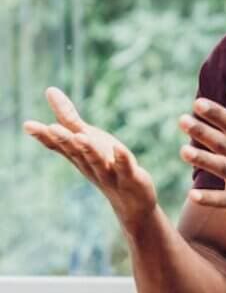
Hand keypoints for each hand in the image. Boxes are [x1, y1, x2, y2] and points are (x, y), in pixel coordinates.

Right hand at [23, 88, 157, 231]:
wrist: (131, 202)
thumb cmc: (105, 165)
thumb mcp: (87, 139)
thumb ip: (69, 118)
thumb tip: (49, 90)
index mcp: (78, 156)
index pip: (58, 146)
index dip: (43, 136)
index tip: (27, 125)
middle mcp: (89, 165)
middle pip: (75, 152)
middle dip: (64, 140)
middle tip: (51, 128)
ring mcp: (109, 173)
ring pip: (96, 160)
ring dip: (88, 149)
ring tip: (81, 137)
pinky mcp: (130, 177)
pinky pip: (125, 167)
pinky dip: (122, 158)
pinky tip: (119, 147)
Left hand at [179, 88, 225, 236]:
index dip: (217, 113)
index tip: (198, 103)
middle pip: (224, 143)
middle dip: (204, 132)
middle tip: (182, 120)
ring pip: (224, 168)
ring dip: (204, 160)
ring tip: (183, 151)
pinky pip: (225, 201)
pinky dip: (210, 199)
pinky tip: (192, 195)